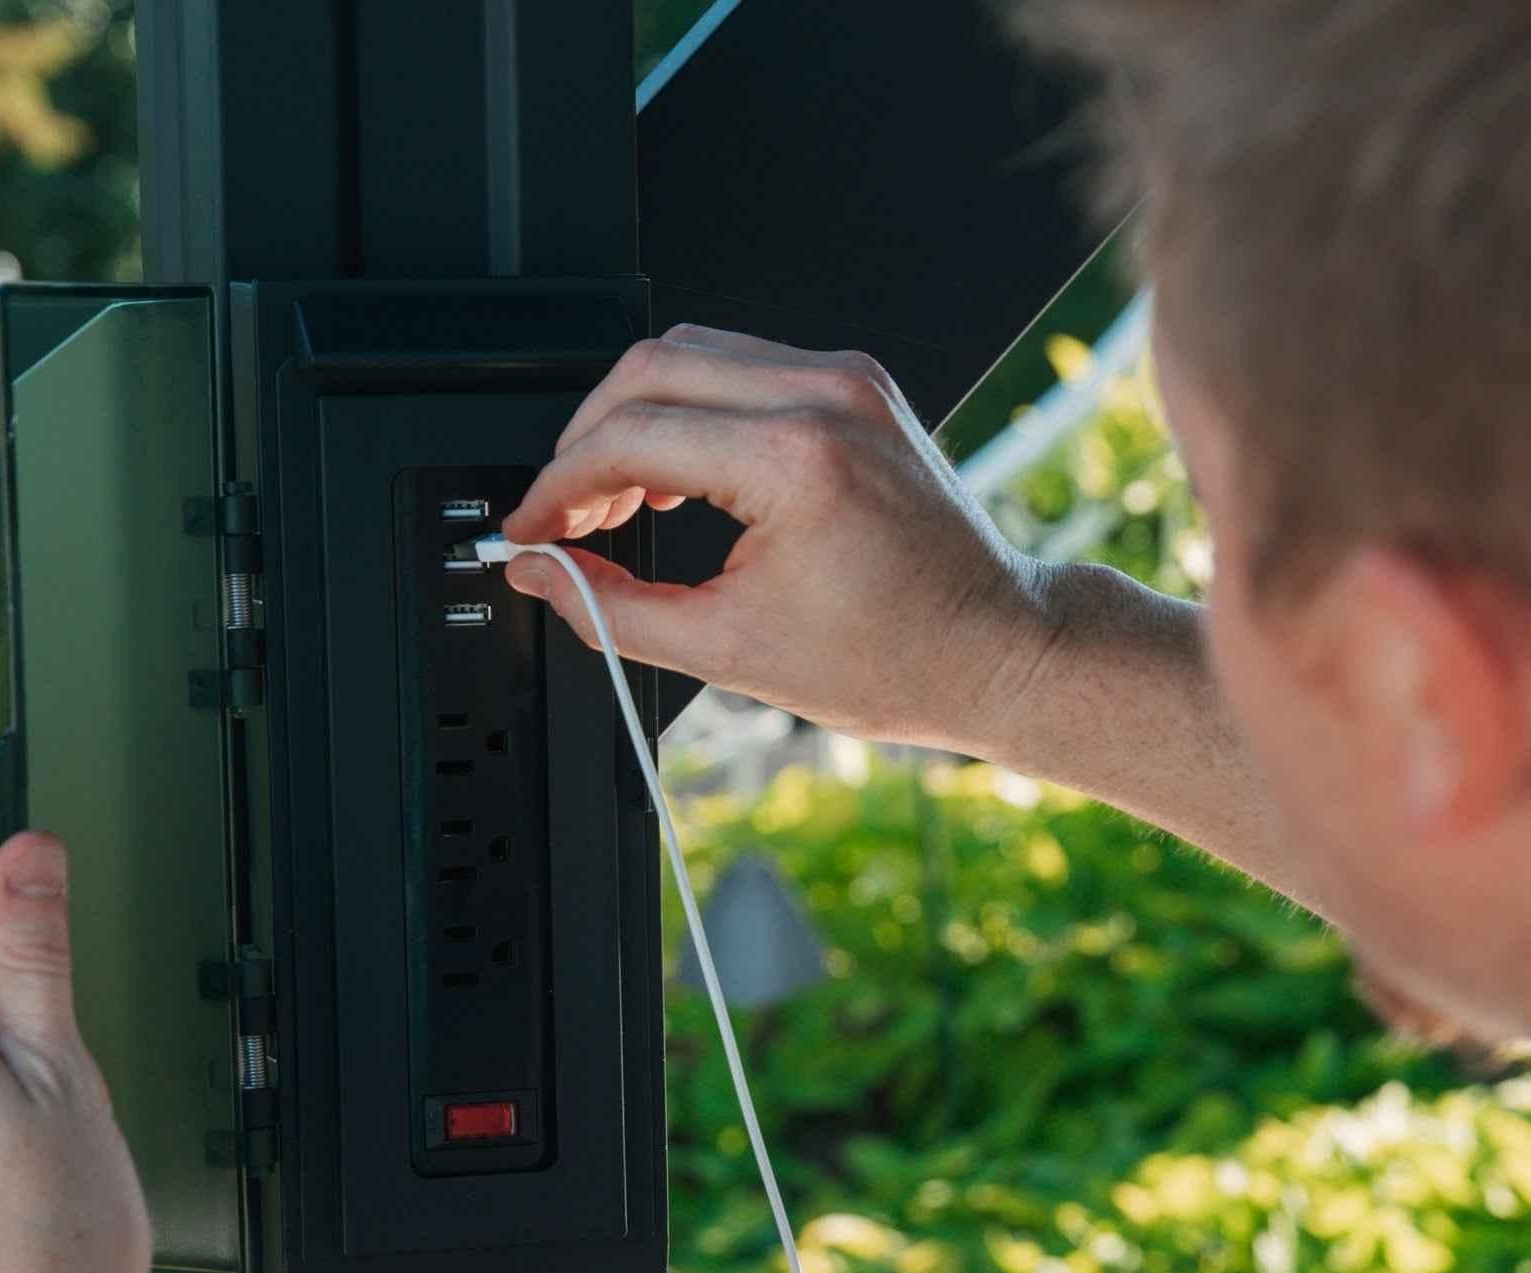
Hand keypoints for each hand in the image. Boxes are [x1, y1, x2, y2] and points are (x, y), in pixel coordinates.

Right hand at [496, 325, 1054, 751]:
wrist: (998, 649)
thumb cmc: (901, 659)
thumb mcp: (734, 652)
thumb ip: (618, 611)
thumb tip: (546, 576)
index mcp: (797, 460)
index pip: (631, 435)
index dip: (559, 487)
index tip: (532, 530)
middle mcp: (826, 396)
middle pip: (649, 369)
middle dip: (586, 443)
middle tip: (566, 517)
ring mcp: (847, 381)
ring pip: (693, 356)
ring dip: (636, 421)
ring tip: (617, 502)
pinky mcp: (858, 386)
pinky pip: (745, 369)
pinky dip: (692, 413)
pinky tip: (680, 476)